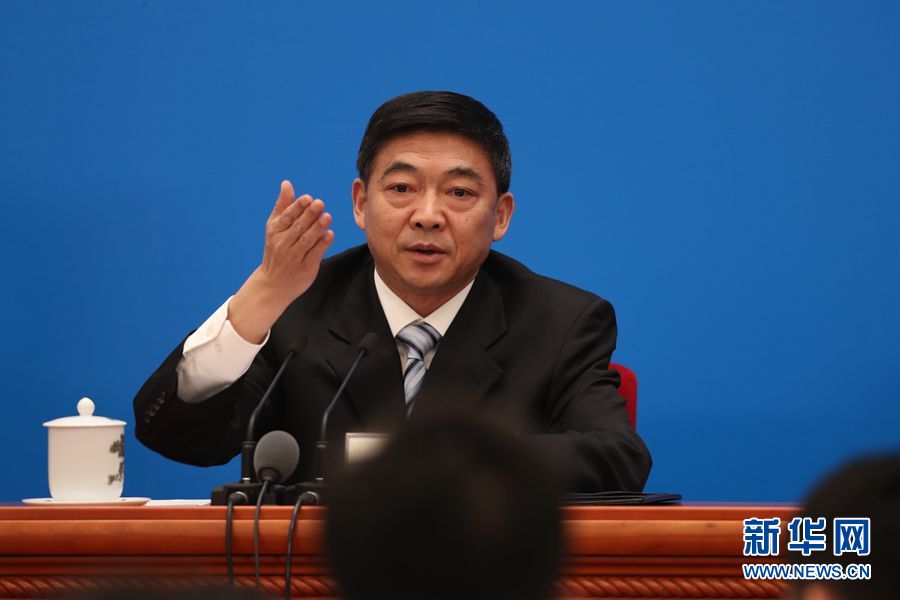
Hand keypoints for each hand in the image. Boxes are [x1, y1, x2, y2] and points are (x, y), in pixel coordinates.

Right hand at [229, 180, 334, 342]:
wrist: (272, 284)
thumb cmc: (276, 250)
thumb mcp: (274, 228)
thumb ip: (283, 205)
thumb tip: (287, 183)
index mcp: (274, 231)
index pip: (287, 217)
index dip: (298, 207)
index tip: (308, 198)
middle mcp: (282, 244)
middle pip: (298, 227)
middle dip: (309, 215)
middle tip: (320, 203)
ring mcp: (293, 257)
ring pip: (306, 240)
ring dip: (317, 228)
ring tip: (327, 217)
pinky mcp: (305, 268)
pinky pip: (314, 254)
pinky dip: (322, 245)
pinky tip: (330, 235)